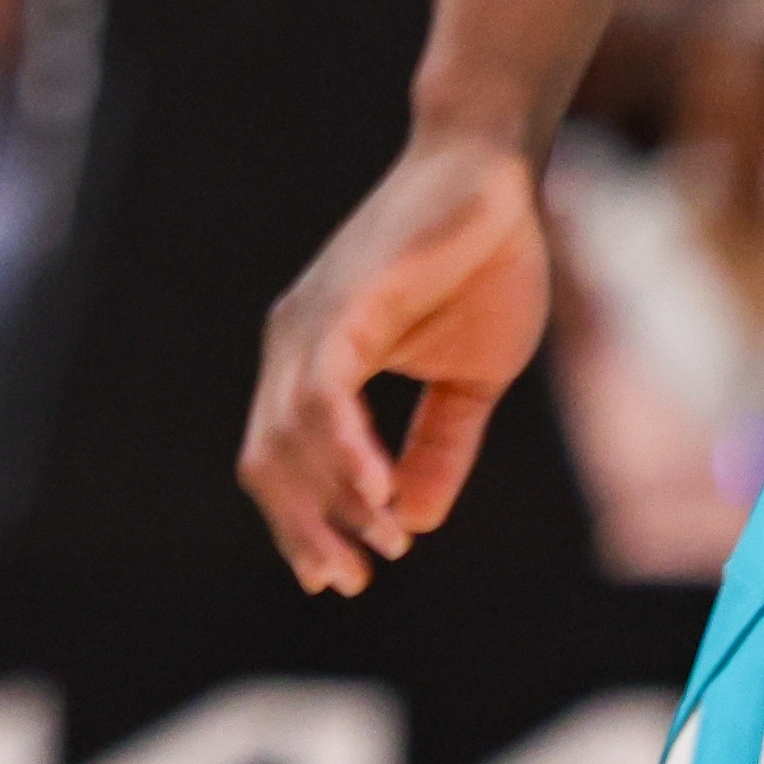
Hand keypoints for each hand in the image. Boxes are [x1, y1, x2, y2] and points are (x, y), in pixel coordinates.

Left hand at [238, 131, 549, 593]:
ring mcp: (310, 323)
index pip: (280, 459)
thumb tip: (414, 518)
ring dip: (335, 501)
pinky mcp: (344, 305)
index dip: (301, 523)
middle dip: (304, 528)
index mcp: (313, 363)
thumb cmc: (478, 267)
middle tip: (351, 579)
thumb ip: (438, 446)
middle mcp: (293, 345)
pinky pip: (323, 392)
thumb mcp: (468, 380)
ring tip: (382, 542)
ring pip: (290, 435)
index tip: (343, 577)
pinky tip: (375, 492)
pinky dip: (344, 449)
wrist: (493, 183)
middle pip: (269, 458)